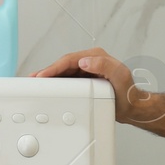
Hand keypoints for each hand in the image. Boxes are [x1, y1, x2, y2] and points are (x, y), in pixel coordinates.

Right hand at [32, 47, 158, 124]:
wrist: (131, 107)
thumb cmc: (127, 93)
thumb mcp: (119, 76)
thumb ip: (104, 65)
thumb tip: (84, 61)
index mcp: (96, 57)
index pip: (70, 60)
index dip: (54, 68)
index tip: (43, 75)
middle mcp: (90, 62)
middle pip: (63, 65)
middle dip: (47, 72)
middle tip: (32, 79)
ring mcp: (86, 71)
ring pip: (62, 73)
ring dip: (49, 78)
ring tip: (34, 83)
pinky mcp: (83, 81)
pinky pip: (66, 80)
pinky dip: (56, 84)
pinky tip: (47, 88)